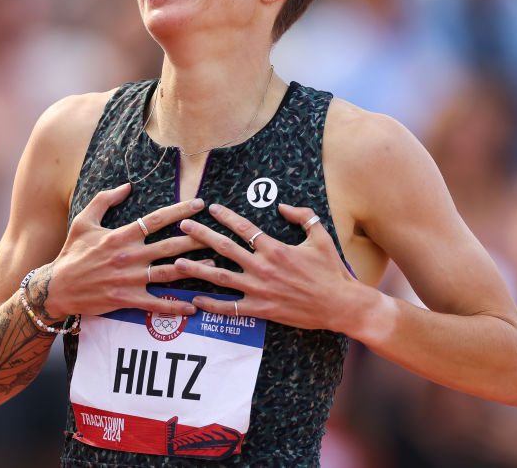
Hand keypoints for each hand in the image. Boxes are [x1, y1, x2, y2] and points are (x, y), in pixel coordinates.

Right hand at [39, 183, 209, 317]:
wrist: (56, 288)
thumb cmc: (72, 253)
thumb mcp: (83, 221)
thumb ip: (104, 200)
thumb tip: (126, 186)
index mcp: (121, 235)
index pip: (156, 219)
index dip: (180, 210)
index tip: (199, 204)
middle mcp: (128, 256)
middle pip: (170, 246)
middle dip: (196, 239)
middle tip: (217, 234)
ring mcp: (129, 279)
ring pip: (169, 273)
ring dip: (193, 269)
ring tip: (214, 265)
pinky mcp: (127, 299)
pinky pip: (157, 303)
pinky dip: (176, 306)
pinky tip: (194, 306)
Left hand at [173, 203, 358, 331]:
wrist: (340, 304)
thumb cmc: (331, 270)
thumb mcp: (321, 236)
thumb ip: (302, 216)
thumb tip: (282, 206)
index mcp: (275, 248)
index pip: (244, 228)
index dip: (225, 216)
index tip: (211, 208)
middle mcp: (263, 267)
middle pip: (224, 248)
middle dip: (201, 236)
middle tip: (183, 226)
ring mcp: (260, 290)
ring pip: (221, 278)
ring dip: (197, 269)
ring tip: (176, 262)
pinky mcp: (261, 309)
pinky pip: (231, 307)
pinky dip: (212, 305)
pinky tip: (196, 300)